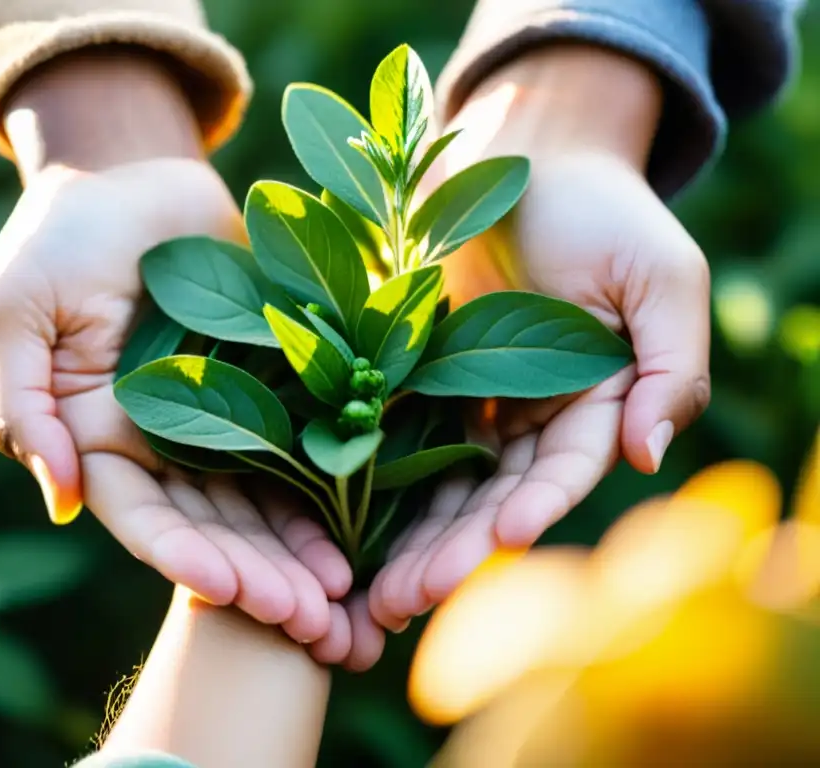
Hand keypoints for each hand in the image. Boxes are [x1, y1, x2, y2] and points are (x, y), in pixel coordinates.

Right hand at [0, 50, 383, 668]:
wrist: (129, 173)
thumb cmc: (57, 236)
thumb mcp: (15, 313)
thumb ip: (27, 405)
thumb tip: (58, 500)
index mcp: (94, 438)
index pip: (141, 516)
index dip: (183, 556)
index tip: (231, 590)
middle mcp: (157, 442)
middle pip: (209, 526)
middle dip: (257, 575)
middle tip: (310, 619)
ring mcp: (213, 415)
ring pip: (260, 500)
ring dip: (297, 550)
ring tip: (344, 596)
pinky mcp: (263, 382)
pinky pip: (299, 441)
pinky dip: (328, 486)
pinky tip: (364, 526)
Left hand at [371, 45, 711, 629]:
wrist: (525, 151)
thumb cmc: (602, 207)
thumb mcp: (659, 277)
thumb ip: (668, 366)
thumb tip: (649, 455)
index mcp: (593, 404)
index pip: (563, 471)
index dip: (536, 506)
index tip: (503, 539)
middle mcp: (529, 417)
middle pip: (491, 498)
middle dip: (454, 549)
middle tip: (410, 598)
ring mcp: (469, 401)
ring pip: (439, 485)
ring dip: (409, 539)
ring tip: (372, 593)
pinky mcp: (415, 377)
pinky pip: (392, 437)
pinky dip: (370, 484)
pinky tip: (339, 529)